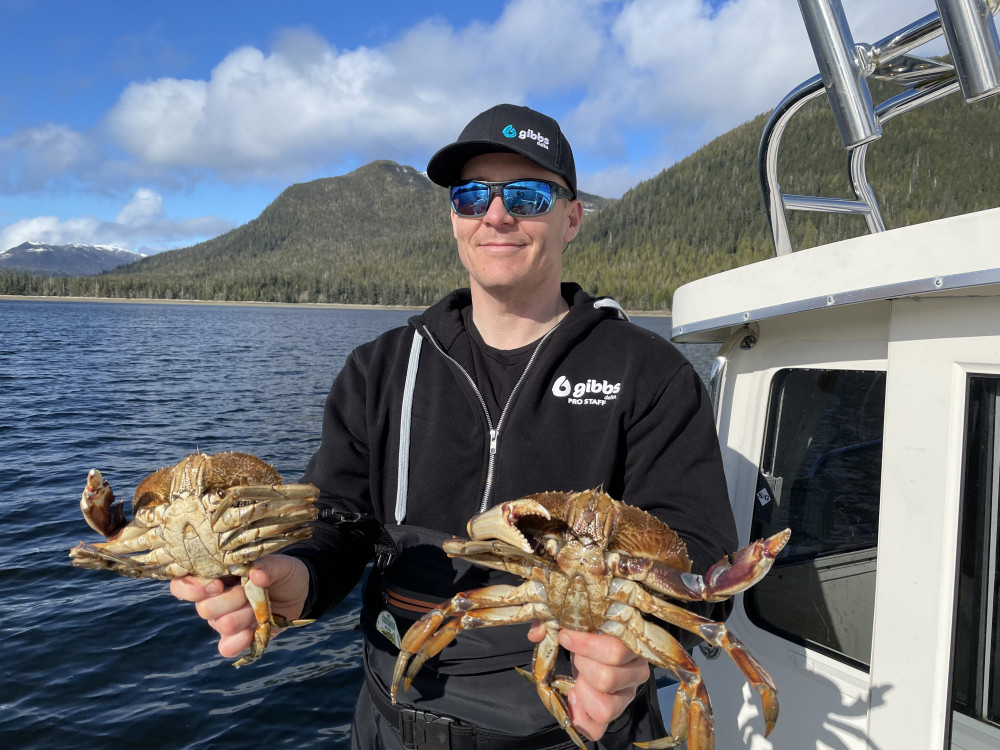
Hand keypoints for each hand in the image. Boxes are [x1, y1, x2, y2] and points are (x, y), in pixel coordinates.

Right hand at [169, 554, 309, 659]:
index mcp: (213, 576)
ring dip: (244, 615)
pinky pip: (226, 648)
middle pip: (204, 609)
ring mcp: (222, 621)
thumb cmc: (281, 573)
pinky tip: (254, 630)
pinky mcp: (236, 638)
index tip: (218, 585)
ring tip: (259, 606)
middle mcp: (212, 600)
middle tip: (248, 591)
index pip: (181, 585)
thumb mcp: (280, 564)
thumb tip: (255, 575)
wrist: (298, 592)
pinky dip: (241, 640)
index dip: (193, 588)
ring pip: (220, 625)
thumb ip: (269, 566)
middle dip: (231, 600)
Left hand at [528, 623, 649, 740]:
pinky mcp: (614, 715)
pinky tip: (574, 697)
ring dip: (583, 692)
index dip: (585, 645)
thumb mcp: (576, 622)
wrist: (598, 652)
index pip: (615, 650)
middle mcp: (637, 673)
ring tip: (578, 679)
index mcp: (632, 646)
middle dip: (582, 666)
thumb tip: (535, 634)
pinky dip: (580, 716)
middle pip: (607, 679)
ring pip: (605, 708)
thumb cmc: (590, 634)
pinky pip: (597, 729)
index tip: (565, 636)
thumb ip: (553, 620)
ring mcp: (627, 697)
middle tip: (577, 658)